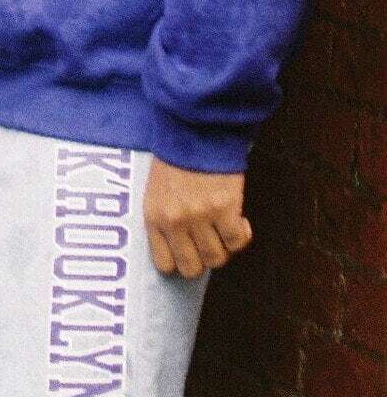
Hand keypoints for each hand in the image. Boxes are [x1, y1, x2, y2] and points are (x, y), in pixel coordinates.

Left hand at [144, 157, 251, 278]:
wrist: (195, 128)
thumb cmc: (175, 155)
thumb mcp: (156, 189)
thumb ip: (164, 217)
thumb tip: (181, 244)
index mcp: (153, 216)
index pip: (164, 264)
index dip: (180, 262)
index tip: (190, 253)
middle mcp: (175, 221)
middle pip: (192, 268)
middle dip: (203, 261)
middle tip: (210, 244)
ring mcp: (200, 217)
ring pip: (216, 258)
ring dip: (224, 248)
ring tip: (224, 230)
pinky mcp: (225, 208)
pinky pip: (236, 241)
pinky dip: (241, 235)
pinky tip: (240, 222)